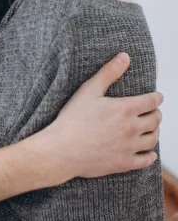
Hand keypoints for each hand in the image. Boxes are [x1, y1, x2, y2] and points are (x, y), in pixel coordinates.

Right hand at [21, 53, 162, 188]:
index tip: (157, 97)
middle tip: (152, 112)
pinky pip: (145, 160)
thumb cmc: (72, 119)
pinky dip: (151, 156)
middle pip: (156, 120)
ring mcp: (129, 147)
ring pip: (153, 139)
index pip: (152, 101)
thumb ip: (109, 72)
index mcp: (125, 109)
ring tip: (151, 129)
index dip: (156, 97)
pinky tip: (149, 153)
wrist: (62, 149)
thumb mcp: (89, 90)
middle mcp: (131, 128)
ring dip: (155, 132)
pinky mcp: (124, 163)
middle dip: (156, 113)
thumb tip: (124, 57)